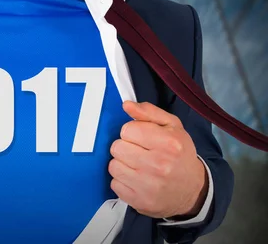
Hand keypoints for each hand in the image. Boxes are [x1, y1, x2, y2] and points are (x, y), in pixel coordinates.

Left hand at [109, 101, 208, 218]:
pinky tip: (136, 180)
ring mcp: (148, 185)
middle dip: (126, 148)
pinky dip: (122, 181)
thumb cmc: (179, 155)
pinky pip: (114, 184)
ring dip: (122, 164)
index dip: (132, 132)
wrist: (192, 191)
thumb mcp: (172, 127)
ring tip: (137, 166)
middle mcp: (159, 165)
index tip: (142, 139)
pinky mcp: (139, 201)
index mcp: (168, 143)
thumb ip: (149, 112)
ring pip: (113, 166)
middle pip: (117, 147)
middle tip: (139, 153)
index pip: (127, 129)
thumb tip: (126, 105)